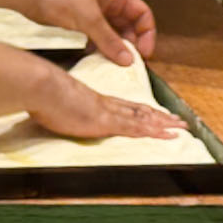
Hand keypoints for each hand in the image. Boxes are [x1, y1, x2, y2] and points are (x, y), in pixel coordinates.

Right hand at [24, 64, 186, 140]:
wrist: (41, 87)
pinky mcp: (106, 122)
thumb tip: (53, 113)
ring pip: (144, 118)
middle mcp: (106, 105)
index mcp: (96, 101)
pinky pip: (137, 128)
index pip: (125, 106)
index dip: (143, 110)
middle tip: (179, 121)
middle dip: (160, 117)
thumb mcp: (54, 104)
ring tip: (182, 128)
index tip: (155, 113)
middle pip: (140, 111)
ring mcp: (108, 113)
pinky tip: (167, 135)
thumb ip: (60, 109)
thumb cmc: (42, 95)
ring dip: (165, 124)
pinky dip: (155, 132)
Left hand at [25, 0, 157, 64]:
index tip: (144, 53)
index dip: (147, 34)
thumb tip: (127, 58)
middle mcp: (107, 2)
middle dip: (131, 44)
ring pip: (113, 33)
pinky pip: (97, 37)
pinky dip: (100, 48)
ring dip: (115, 48)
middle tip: (129, 65)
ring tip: (113, 65)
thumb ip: (108, 39)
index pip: (142, 13)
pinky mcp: (80, 21)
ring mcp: (93, 12)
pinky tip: (96, 60)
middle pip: (129, 26)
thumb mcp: (88, 17)